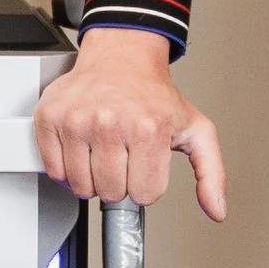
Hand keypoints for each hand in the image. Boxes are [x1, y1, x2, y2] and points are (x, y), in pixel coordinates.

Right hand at [35, 26, 226, 217]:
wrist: (122, 57)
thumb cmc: (154, 94)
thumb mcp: (195, 129)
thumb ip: (211, 173)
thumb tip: (216, 210)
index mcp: (148, 130)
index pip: (143, 195)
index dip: (145, 185)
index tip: (144, 165)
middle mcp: (110, 124)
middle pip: (110, 193)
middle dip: (119, 183)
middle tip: (123, 158)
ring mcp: (77, 121)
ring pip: (81, 186)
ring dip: (93, 178)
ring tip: (102, 153)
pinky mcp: (51, 119)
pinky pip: (55, 171)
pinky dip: (68, 169)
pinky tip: (82, 149)